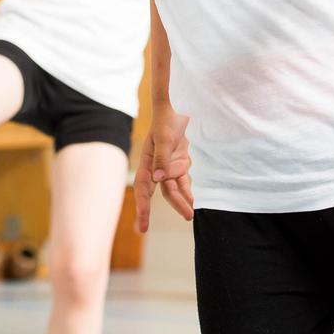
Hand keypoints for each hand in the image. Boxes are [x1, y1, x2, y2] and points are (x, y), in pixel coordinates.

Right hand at [134, 107, 192, 230]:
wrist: (178, 106)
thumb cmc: (167, 119)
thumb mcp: (164, 137)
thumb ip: (162, 158)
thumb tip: (158, 179)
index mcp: (147, 161)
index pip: (142, 188)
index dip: (141, 206)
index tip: (141, 224)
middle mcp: (155, 166)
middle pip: (157, 193)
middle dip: (157, 209)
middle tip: (152, 227)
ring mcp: (168, 165)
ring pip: (173, 189)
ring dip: (180, 202)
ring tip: (189, 216)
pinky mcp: (180, 162)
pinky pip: (183, 181)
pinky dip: (187, 191)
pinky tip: (192, 202)